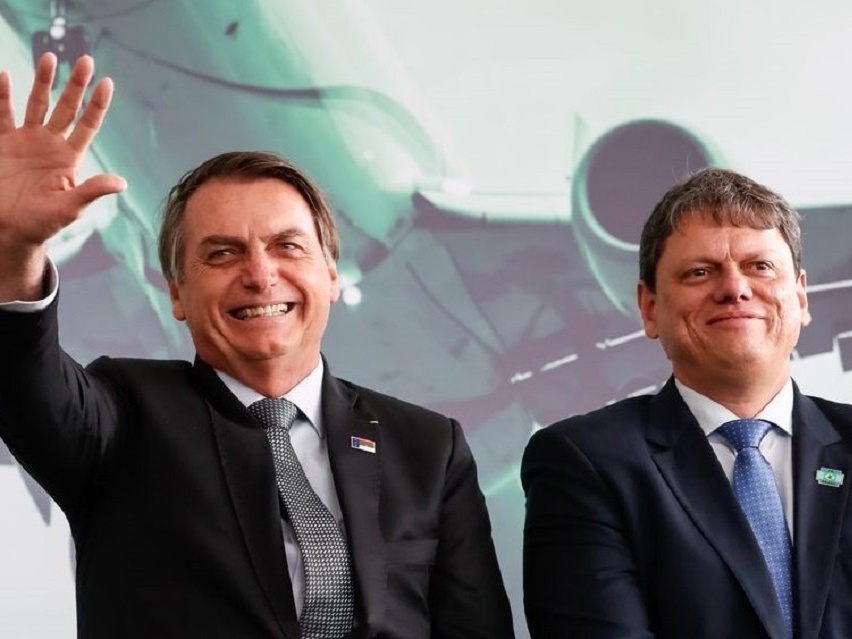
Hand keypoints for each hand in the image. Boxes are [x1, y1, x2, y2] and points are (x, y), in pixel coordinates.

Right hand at [0, 52, 125, 298]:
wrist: (9, 230)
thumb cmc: (42, 224)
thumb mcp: (70, 208)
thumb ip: (92, 191)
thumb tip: (121, 183)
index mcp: (69, 158)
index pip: (87, 125)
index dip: (97, 105)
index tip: (107, 82)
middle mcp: (50, 144)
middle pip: (66, 107)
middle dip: (75, 84)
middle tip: (86, 59)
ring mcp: (26, 141)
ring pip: (36, 104)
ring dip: (42, 81)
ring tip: (50, 57)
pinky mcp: (3, 144)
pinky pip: (3, 115)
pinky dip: (2, 96)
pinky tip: (5, 76)